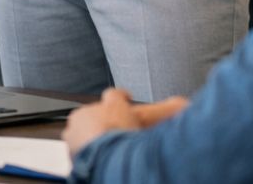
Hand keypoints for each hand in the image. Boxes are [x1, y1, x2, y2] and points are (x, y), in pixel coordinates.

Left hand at [62, 88, 189, 155]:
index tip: (125, 97)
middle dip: (103, 119)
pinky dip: (83, 148)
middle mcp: (91, 110)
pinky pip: (75, 143)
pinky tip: (93, 156)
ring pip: (82, 126)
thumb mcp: (150, 121)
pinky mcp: (69, 142)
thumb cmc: (128, 139)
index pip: (116, 94)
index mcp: (112, 103)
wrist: (105, 157)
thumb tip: (184, 103)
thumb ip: (168, 111)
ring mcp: (77, 126)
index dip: (121, 97)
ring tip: (101, 145)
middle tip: (113, 131)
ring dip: (90, 134)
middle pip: (97, 111)